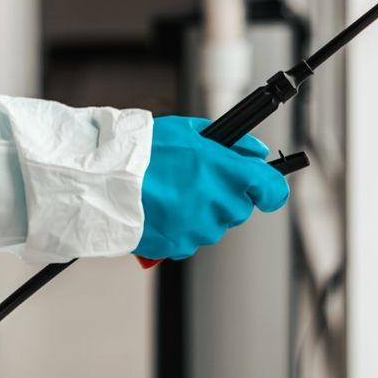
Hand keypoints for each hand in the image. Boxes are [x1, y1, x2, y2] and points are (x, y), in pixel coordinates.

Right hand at [133, 116, 290, 261]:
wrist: (106, 182)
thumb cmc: (144, 152)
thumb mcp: (189, 131)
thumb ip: (232, 143)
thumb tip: (256, 152)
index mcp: (228, 172)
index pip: (272, 190)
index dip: (271, 190)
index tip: (265, 189)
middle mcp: (220, 203)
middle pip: (240, 208)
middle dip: (224, 196)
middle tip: (196, 181)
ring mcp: (202, 228)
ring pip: (215, 224)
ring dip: (201, 213)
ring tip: (171, 193)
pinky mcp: (182, 246)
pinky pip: (191, 239)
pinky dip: (181, 228)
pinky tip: (162, 209)